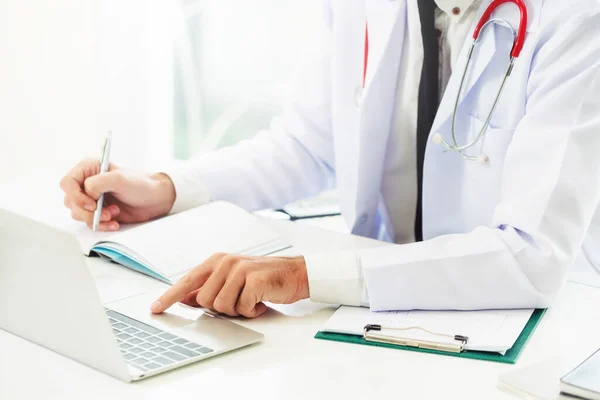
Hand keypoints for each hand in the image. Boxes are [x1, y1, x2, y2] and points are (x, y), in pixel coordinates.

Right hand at [60, 159, 175, 230]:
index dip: (75, 196)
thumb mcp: (120, 179)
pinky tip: (115, 223)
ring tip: (114, 214)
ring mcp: (91, 198)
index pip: (67, 182)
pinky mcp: (97, 212)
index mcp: (88, 169)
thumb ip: (98, 183)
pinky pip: (89, 222)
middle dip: (87, 211)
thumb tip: (87, 194)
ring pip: (77, 213)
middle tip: (107, 212)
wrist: (154, 200)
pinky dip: (101, 225)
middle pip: (70, 201)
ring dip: (95, 218)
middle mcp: (86, 183)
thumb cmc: (140, 184)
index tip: (92, 204)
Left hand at [150, 253, 309, 317]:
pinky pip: (242, 307)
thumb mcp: (233, 281)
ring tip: (251, 300)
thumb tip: (187, 300)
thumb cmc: (264, 279)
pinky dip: (251, 310)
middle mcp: (226, 262)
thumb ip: (210, 289)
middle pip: (205, 300)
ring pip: (222, 306)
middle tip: (239, 301)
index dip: (170, 296)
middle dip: (222, 308)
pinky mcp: (254, 279)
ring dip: (238, 310)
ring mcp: (240, 269)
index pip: (188, 280)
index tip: (156, 309)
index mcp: (218, 261)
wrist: (295, 273)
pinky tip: (260, 301)